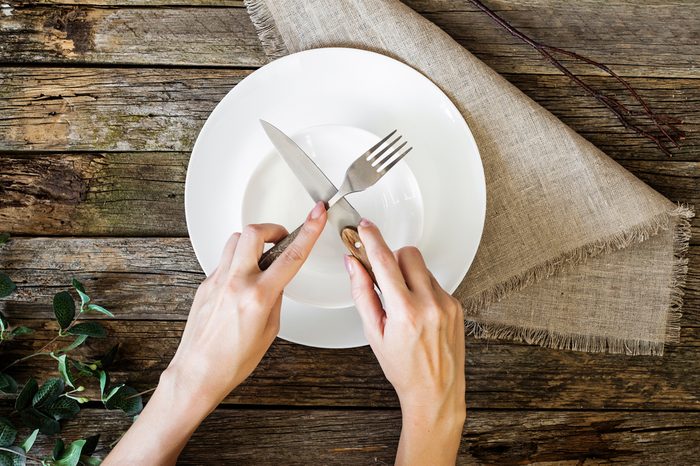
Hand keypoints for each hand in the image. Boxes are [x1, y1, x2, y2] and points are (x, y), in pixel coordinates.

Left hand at [105, 202, 326, 465]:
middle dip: (272, 228)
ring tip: (261, 257)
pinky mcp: (205, 285)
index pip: (291, 256)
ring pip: (235, 241)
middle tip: (280, 237)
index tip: (317, 214)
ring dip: (252, 242)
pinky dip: (238, 263)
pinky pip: (224, 261)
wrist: (198, 373)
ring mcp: (217, 281)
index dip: (309, 231)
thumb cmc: (233, 360)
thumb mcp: (270, 330)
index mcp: (258, 297)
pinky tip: (242, 281)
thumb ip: (275, 298)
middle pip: (254, 232)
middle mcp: (236, 283)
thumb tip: (276, 280)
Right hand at [344, 219, 464, 464]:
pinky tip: (417, 311)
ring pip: (422, 268)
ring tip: (402, 302)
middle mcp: (430, 304)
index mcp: (405, 311)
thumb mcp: (374, 333)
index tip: (365, 228)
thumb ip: (362, 294)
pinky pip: (435, 283)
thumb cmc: (403, 369)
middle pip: (409, 254)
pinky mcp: (457, 306)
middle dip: (393, 258)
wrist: (435, 392)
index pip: (385, 261)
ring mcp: (447, 304)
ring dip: (408, 275)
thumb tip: (354, 265)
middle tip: (384, 276)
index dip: (372, 239)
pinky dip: (422, 289)